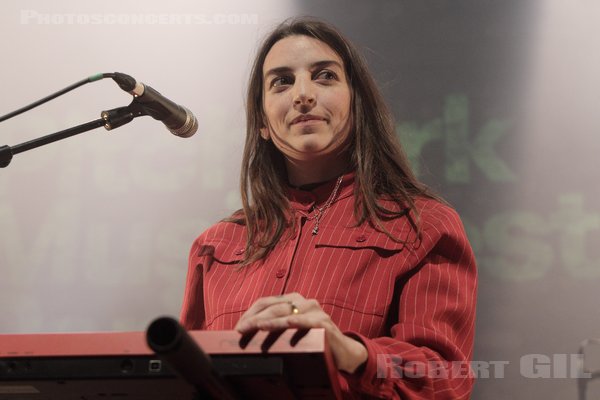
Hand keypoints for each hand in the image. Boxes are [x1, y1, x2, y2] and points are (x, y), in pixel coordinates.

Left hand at [234, 292, 367, 372]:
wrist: (342, 351)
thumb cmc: (313, 340)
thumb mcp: (292, 332)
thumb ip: (276, 327)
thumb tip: (248, 333)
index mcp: (293, 300)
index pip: (266, 301)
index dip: (251, 312)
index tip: (238, 326)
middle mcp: (303, 302)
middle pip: (274, 306)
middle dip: (255, 318)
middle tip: (241, 330)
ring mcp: (314, 311)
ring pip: (288, 313)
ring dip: (271, 321)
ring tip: (257, 327)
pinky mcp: (324, 323)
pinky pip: (308, 321)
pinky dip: (297, 321)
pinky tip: (287, 323)